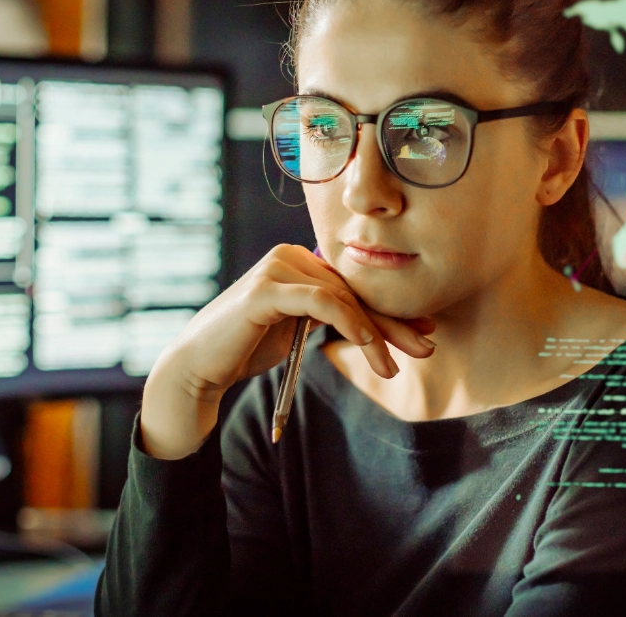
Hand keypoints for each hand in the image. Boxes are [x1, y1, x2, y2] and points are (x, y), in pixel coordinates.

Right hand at [140, 244, 434, 458]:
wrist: (199, 369)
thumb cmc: (246, 350)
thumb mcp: (298, 329)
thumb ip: (328, 315)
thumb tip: (377, 322)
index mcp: (298, 262)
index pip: (353, 286)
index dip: (390, 310)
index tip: (424, 331)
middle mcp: (288, 256)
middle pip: (353, 291)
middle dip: (392, 322)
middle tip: (427, 346)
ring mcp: (276, 268)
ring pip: (343, 298)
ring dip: (375, 334)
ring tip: (393, 368)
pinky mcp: (266, 289)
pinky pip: (322, 303)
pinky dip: (351, 325)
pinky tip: (370, 349)